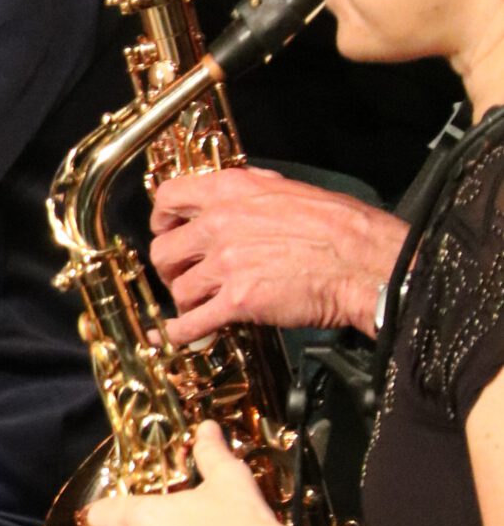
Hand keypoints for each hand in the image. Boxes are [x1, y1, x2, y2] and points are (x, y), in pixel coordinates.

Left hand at [149, 167, 405, 342]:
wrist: (364, 262)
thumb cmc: (339, 227)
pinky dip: (182, 333)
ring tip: (202, 306)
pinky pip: (191, 324)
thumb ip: (253, 192)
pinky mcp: (237, 302)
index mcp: (230, 191)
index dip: (161, 220)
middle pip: (163, 252)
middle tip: (183, 276)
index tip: (167, 232)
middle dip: (170, 269)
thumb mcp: (289, 189)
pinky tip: (183, 335)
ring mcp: (225, 264)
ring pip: (178, 290)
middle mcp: (219, 224)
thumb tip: (236, 195)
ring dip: (186, 302)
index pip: (168, 198)